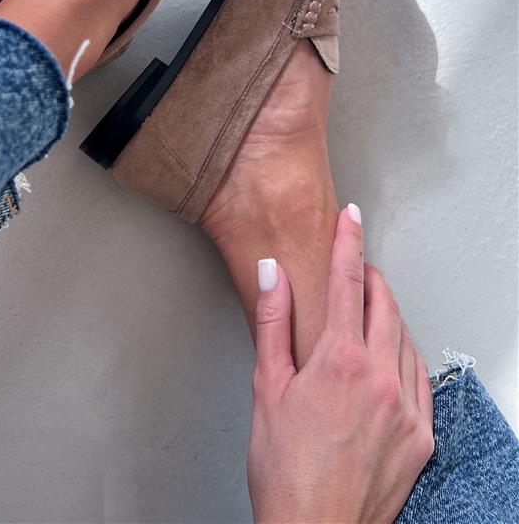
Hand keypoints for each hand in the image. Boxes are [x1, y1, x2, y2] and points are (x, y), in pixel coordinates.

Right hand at [248, 206, 433, 523]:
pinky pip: (421, 378)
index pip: (346, 282)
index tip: (351, 219)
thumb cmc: (284, 469)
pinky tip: (390, 360)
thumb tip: (272, 274)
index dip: (348, 243)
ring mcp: (406, 408)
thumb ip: (272, 323)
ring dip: (388, 317)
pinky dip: (405, 357)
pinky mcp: (421, 436)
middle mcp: (380, 378)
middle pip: (383, 304)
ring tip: (366, 316)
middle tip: (355, 269)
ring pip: (406, 339)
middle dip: (370, 278)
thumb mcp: (265, 388)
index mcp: (339, 361)